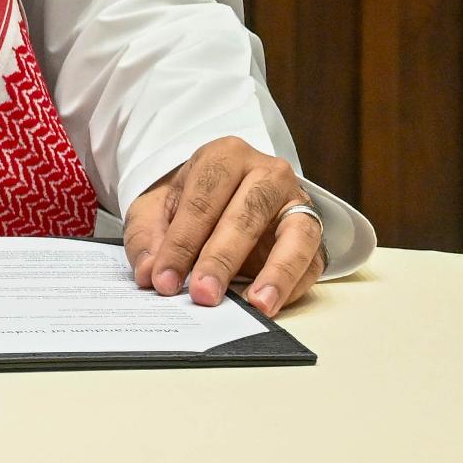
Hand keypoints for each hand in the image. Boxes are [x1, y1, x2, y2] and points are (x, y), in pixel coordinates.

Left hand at [122, 136, 324, 315]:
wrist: (229, 198)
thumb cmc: (193, 203)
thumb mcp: (158, 208)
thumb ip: (148, 237)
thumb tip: (149, 272)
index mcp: (224, 157)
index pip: (201, 201)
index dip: (180, 244)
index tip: (163, 280)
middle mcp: (267, 173)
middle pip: (245, 215)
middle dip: (220, 259)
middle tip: (202, 294)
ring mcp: (296, 202)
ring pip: (293, 236)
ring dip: (275, 274)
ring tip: (255, 306)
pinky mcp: (314, 233)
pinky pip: (311, 261)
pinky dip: (293, 286)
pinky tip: (269, 305)